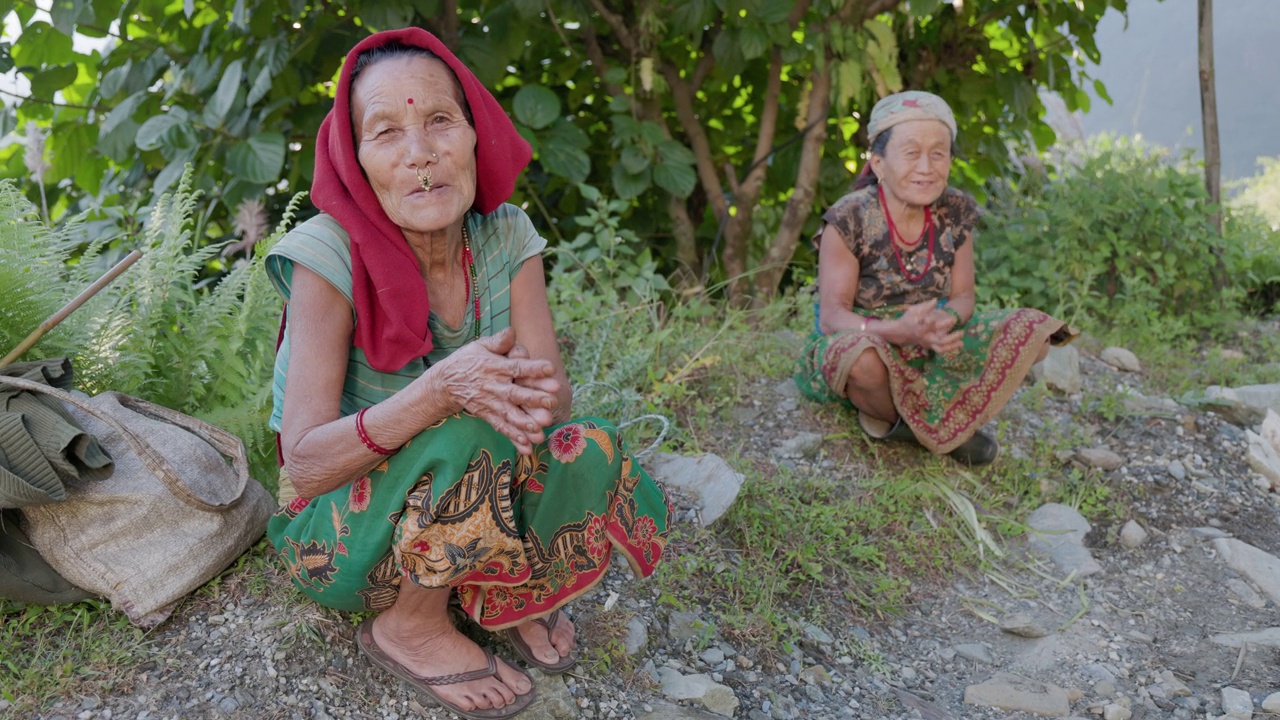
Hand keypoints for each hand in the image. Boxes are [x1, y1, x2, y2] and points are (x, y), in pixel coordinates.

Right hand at [431, 328, 559, 453]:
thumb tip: (512, 331)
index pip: (516, 367)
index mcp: (495, 367)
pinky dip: (514, 437)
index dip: (533, 368)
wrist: (445, 383)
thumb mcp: (480, 346)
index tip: (550, 368)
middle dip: (533, 398)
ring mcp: (490, 403)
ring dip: (524, 424)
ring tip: (540, 431)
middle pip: (515, 393)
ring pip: (509, 414)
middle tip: (551, 401)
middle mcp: (494, 386)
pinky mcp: (487, 415)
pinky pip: (501, 427)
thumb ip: (498, 341)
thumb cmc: (468, 360)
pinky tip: (527, 447)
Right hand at [900, 302, 963, 353]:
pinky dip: (951, 348)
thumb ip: (925, 306)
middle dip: (950, 335)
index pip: (928, 326)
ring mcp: (928, 343)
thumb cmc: (909, 318)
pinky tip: (960, 343)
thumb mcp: (914, 309)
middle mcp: (925, 336)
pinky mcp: (930, 346)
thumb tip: (935, 301)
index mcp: (920, 327)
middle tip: (956, 322)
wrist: (902, 332)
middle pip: (938, 339)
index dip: (935, 323)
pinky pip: (941, 350)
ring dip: (952, 344)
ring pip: (941, 347)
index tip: (948, 319)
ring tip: (962, 337)